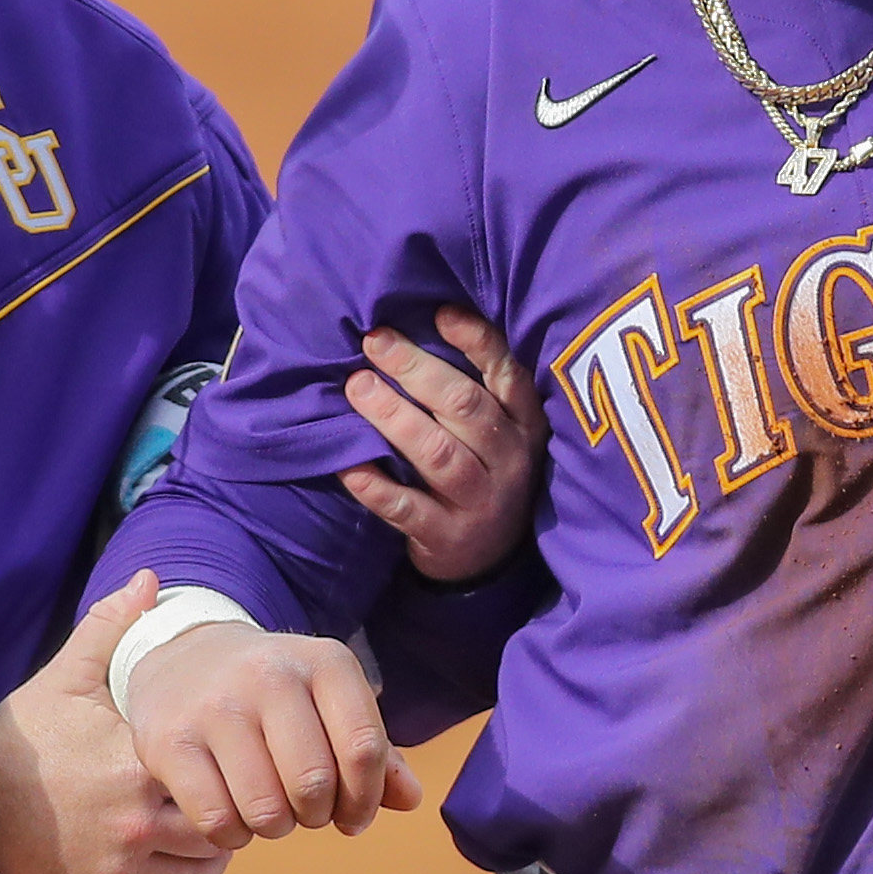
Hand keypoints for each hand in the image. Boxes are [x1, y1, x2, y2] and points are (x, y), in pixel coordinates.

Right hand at [0, 577, 233, 873]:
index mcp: (139, 762)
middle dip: (225, 821)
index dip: (231, 771)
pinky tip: (167, 872)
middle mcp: (135, 819)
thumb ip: (111, 629)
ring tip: (199, 841)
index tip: (224, 763)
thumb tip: (150, 579)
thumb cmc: (22, 733)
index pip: (221, 777)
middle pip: (218, 833)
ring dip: (204, 863)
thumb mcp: (66, 675)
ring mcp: (115, 863)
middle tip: (220, 806)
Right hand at [123, 621, 420, 845]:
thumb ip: (375, 752)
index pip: (364, 749)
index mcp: (324, 662)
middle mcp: (270, 675)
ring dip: (275, 828)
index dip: (365, 799)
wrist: (182, 654)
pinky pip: (216, 820)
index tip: (353, 814)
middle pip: (314, 784)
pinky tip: (232, 814)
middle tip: (306, 810)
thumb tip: (410, 798)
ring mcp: (215, 707)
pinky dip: (231, 836)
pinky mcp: (168, 741)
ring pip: (266, 810)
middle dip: (317, 815)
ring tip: (270, 809)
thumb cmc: (274, 694)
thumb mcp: (329, 702)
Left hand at [338, 308, 543, 583]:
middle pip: (465, 408)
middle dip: (417, 371)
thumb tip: (421, 320)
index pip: (508, 375)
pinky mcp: (447, 537)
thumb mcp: (499, 429)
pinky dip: (377, 487)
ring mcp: (480, 501)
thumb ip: (474, 385)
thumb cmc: (484, 470)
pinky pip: (408, 508)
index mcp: (524, 424)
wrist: (489, 560)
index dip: (477, 342)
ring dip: (395, 418)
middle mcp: (509, 460)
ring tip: (357, 387)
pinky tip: (349, 465)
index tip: (439, 313)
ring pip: (438, 454)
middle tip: (375, 342)